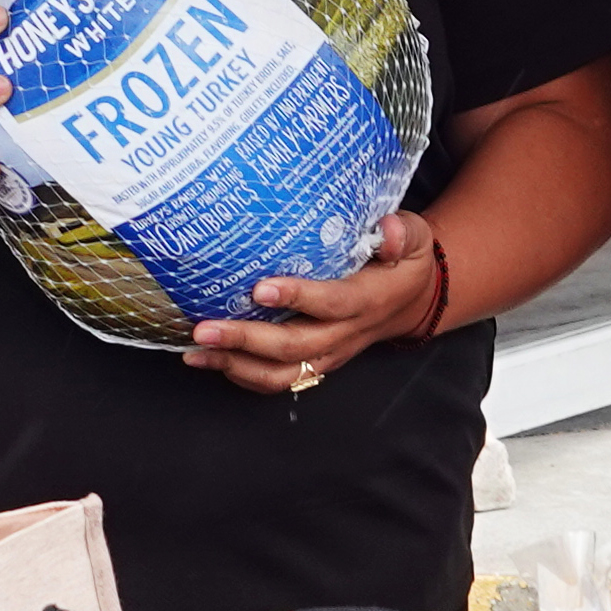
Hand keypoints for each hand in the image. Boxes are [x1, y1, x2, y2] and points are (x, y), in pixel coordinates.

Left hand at [187, 210, 441, 393]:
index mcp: (366, 301)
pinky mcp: (315, 363)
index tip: (259, 288)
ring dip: (236, 366)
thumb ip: (401, 234)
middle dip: (245, 340)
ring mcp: (328, 353)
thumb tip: (386, 229)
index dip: (296, 298)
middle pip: (293, 347)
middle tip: (204, 328)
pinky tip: (209, 360)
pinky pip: (279, 381)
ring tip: (195, 353)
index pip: (330, 303)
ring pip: (281, 374)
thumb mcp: (415, 239)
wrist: (412, 303)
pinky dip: (241, 376)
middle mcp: (344, 334)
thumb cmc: (405, 263)